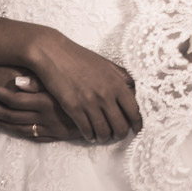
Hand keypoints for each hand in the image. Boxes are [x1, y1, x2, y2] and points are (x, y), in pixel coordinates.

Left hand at [0, 66, 81, 141]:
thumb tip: (17, 80)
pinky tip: (5, 127)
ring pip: (17, 127)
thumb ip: (39, 82)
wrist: (105, 114)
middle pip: (10, 115)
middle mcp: (43, 116)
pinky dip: (14, 131)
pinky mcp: (53, 135)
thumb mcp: (65, 84)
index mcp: (45, 101)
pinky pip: (28, 135)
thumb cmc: (85, 90)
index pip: (13, 99)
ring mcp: (47, 127)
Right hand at [27, 30, 141, 143]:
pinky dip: (89, 136)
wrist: (54, 54)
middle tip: (117, 135)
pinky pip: (86, 130)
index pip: (133, 110)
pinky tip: (89, 135)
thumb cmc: (80, 57)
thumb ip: (121, 76)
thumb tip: (134, 88)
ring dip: (104, 137)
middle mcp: (106, 95)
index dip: (137, 123)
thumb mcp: (106, 63)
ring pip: (103, 131)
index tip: (136, 129)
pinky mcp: (73, 108)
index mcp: (116, 83)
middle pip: (120, 125)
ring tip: (102, 136)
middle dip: (120, 134)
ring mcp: (89, 102)